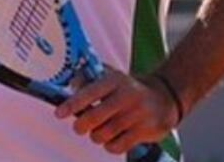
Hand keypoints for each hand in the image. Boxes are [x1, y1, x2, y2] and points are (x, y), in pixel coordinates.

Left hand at [54, 66, 179, 153]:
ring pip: (103, 134)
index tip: (59, 113)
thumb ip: (87, 79)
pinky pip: (117, 146)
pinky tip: (112, 139)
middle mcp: (126, 96)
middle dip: (80, 125)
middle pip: (93, 118)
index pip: (89, 93)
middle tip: (79, 127)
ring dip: (95, 136)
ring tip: (99, 132)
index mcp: (115, 80)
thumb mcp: (110, 77)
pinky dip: (109, 146)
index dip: (71, 105)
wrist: (164, 98)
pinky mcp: (146, 131)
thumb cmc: (128, 89)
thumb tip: (69, 86)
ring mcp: (137, 115)